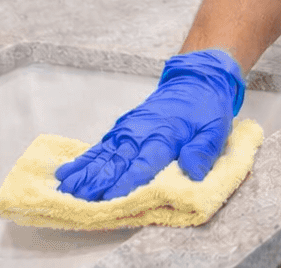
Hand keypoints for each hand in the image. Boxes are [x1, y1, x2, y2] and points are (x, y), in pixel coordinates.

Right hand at [54, 49, 245, 200]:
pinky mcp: (123, 129)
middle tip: (77, 199)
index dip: (126, 183)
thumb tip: (193, 172)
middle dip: (96, 182)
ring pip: (103, 155)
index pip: (143, 165)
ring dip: (84, 173)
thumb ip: (203, 151)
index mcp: (166, 137)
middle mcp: (142, 133)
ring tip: (64, 189)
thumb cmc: (207, 109)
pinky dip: (83, 160)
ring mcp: (129, 130)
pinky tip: (67, 173)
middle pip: (116, 162)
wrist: (196, 80)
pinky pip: (101, 146)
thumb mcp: (216, 130)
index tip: (110, 198)